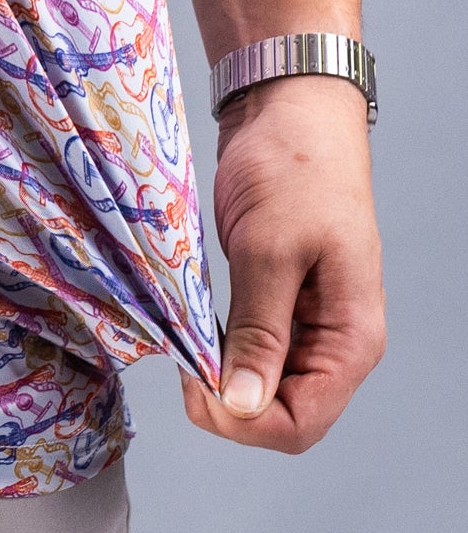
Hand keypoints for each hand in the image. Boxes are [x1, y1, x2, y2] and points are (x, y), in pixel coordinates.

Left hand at [182, 72, 384, 451]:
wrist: (289, 109)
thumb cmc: (296, 167)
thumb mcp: (272, 248)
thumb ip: (259, 330)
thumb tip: (242, 404)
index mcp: (350, 338)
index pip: (301, 424)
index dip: (245, 422)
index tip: (196, 385)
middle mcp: (333, 341)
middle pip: (281, 414)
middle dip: (228, 405)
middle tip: (182, 363)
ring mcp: (304, 323)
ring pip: (261, 385)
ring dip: (221, 378)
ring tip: (185, 346)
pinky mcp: (275, 299)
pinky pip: (249, 348)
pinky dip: (219, 349)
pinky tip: (193, 331)